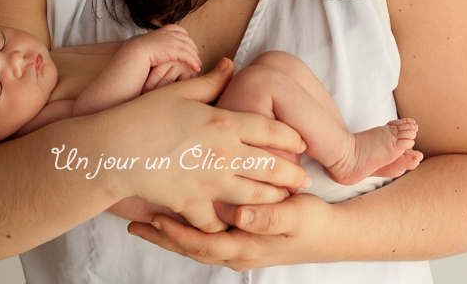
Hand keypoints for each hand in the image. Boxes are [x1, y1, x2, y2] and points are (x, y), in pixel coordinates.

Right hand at [101, 58, 310, 233]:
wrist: (111, 150)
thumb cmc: (143, 115)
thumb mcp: (180, 92)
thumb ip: (211, 81)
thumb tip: (231, 64)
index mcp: (224, 123)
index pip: (273, 131)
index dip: (293, 138)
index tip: (301, 144)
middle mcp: (224, 154)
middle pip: (273, 167)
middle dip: (292, 175)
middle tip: (303, 180)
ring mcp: (209, 183)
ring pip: (255, 197)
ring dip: (273, 199)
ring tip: (281, 200)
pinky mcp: (192, 206)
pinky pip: (219, 222)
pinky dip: (228, 223)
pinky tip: (235, 220)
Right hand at [123, 24, 200, 73]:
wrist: (134, 53)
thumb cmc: (136, 52)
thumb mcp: (145, 44)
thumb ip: (153, 45)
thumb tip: (153, 51)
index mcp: (162, 31)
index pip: (177, 30)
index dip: (184, 37)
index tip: (187, 44)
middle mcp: (170, 34)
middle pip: (186, 38)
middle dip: (192, 47)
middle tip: (196, 55)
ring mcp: (173, 41)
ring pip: (189, 48)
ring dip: (195, 56)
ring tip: (198, 64)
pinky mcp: (176, 50)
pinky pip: (189, 56)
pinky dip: (194, 62)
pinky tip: (196, 68)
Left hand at [128, 193, 335, 270]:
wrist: (333, 235)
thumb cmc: (314, 223)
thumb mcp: (298, 218)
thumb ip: (271, 217)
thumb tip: (241, 216)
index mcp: (246, 246)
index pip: (202, 243)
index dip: (176, 233)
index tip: (153, 219)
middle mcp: (237, 251)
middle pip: (191, 247)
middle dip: (162, 236)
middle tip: (133, 223)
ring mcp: (238, 246)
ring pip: (196, 242)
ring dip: (170, 233)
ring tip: (144, 221)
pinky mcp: (241, 237)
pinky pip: (207, 236)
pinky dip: (187, 228)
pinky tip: (175, 215)